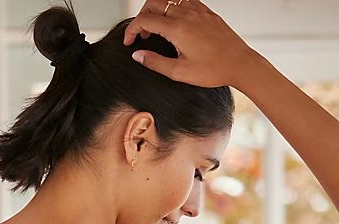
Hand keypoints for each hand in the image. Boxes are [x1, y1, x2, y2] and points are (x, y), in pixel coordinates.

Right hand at [123, 0, 254, 88]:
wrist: (239, 63)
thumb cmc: (213, 69)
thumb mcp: (179, 72)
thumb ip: (155, 62)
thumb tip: (138, 55)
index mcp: (177, 29)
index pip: (144, 20)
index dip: (132, 30)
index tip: (129, 42)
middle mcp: (186, 14)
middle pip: (153, 3)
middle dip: (142, 17)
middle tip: (142, 35)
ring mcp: (197, 10)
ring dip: (157, 10)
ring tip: (157, 28)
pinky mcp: (206, 11)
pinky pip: (183, 0)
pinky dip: (172, 7)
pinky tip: (174, 23)